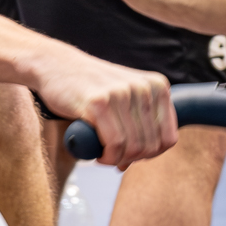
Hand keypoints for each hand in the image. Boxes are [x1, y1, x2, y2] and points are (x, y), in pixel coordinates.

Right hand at [32, 52, 177, 168]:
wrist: (57, 65)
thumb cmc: (92, 86)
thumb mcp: (127, 95)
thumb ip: (142, 121)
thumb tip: (145, 157)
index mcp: (157, 86)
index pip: (168, 138)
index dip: (150, 155)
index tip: (132, 155)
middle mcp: (143, 88)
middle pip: (151, 147)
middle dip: (132, 160)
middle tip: (114, 158)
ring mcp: (121, 94)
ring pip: (133, 148)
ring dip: (117, 161)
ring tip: (104, 156)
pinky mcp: (99, 102)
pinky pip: (114, 144)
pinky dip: (107, 157)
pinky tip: (98, 154)